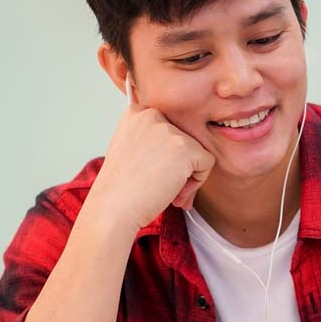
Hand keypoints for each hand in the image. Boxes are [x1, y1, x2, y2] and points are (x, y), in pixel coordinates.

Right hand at [86, 103, 214, 231]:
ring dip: (187, 175)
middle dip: (178, 165)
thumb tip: (184, 142)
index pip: (169, 127)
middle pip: (184, 138)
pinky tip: (175, 193)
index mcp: (137, 112)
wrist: (113, 209)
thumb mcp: (131, 149)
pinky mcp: (185, 148)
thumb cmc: (122, 187)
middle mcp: (152, 114)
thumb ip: (154, 139)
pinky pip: (208, 162)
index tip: (152, 170)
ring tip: (166, 192)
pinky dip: (197, 182)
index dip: (166, 153)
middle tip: (160, 185)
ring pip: (197, 151)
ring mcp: (169, 130)